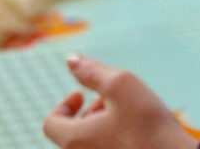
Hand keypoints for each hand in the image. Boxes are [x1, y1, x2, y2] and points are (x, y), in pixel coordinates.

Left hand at [43, 54, 199, 148]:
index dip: (64, 104)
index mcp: (74, 141)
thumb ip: (91, 71)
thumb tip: (71, 59)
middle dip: (89, 112)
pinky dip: (114, 140)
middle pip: (72, 134)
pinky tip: (137, 132)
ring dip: (103, 126)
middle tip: (112, 102)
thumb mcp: (120, 85)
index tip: (82, 94)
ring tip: (128, 115)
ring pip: (91, 144)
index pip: (51, 123)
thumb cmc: (148, 124)